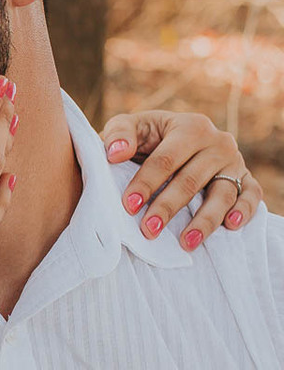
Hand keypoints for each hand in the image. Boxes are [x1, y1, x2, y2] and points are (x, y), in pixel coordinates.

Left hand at [101, 111, 261, 250]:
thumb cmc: (148, 136)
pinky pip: (251, 195)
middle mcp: (217, 143)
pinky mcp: (245, 178)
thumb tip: (116, 153)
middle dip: (168, 207)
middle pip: (191, 180)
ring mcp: (234, 162)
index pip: (166, 159)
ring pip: (222, 193)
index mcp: (190, 127)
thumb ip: (119, 134)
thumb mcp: (130, 127)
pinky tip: (231, 226)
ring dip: (204, 220)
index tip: (129, 205)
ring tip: (186, 242)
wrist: (174, 139)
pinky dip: (245, 210)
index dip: (146, 183)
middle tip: (149, 230)